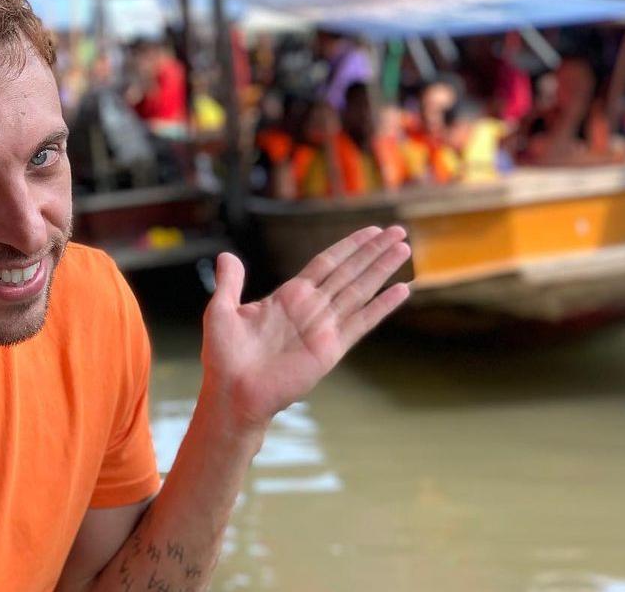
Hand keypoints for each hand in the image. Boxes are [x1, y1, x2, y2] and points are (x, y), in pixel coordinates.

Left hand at [201, 226, 410, 431]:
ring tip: (404, 248)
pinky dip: (382, 307)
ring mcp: (323, 328)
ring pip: (360, 290)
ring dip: (382, 269)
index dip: (349, 246)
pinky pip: (361, 323)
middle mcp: (311, 309)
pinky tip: (402, 290)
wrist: (231, 393)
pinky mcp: (330, 349)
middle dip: (373, 251)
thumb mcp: (220, 310)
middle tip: (398, 231)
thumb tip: (226, 256)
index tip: (370, 231)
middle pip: (349, 271)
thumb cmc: (223, 357)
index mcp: (288, 297)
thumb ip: (230, 282)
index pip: (326, 263)